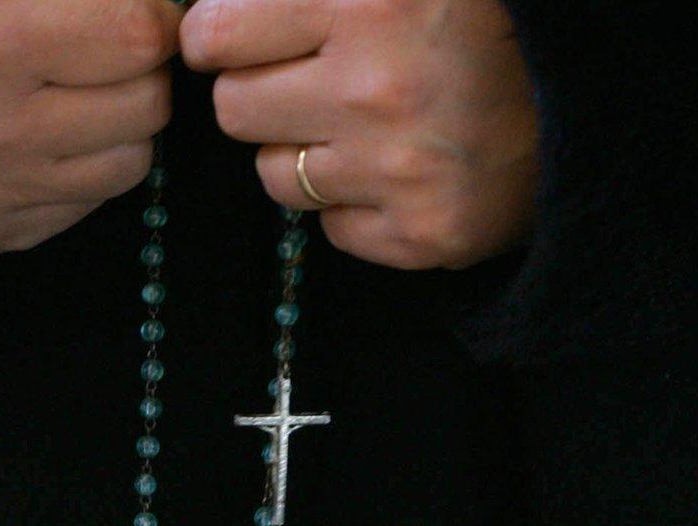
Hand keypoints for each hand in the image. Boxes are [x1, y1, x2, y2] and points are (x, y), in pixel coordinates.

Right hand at [0, 0, 183, 253]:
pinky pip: (93, 204)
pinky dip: (83, 171)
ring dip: (119, 128)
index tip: (132, 16)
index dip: (154, 21)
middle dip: (138, 76)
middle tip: (92, 61)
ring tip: (66, 100)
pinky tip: (42, 142)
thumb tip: (190, 17)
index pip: (143, 35)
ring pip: (133, 163)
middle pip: (148, 104)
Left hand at [181, 0, 538, 268]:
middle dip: (261, 95)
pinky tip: (396, 170)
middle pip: (233, 112)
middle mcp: (377, 90)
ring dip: (304, 153)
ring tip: (364, 126)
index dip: (222, 38)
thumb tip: (206, 18)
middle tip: (314, 80)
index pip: (212, 38)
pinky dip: (353, 204)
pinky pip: (331, 228)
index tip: (242, 40)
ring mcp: (401, 171)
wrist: (588, 89)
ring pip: (276, 177)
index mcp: (365, 2)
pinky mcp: (423, 233)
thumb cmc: (479, 18)